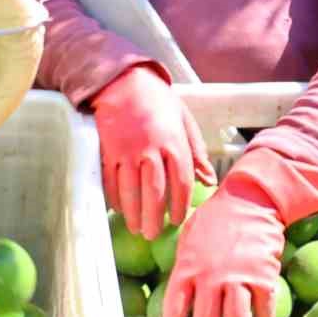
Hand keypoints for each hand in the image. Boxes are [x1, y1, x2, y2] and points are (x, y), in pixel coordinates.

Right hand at [89, 64, 214, 240]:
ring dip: (134, 213)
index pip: (180, 182)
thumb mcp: (184, 120)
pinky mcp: (108, 151)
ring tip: (137, 228)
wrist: (124, 81)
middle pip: (154, 192)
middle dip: (154, 217)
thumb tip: (209, 180)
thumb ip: (196, 152)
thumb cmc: (159, 101)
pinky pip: (111, 180)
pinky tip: (120, 209)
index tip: (177, 220)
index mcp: (174, 143)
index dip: (179, 205)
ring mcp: (127, 151)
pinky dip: (115, 198)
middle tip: (153, 234)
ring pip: (130, 190)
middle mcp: (150, 149)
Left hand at [163, 174, 291, 316]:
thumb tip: (178, 297)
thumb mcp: (189, 242)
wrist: (250, 201)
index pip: (175, 310)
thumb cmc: (215, 221)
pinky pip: (263, 310)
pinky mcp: (263, 276)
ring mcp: (238, 278)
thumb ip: (184, 270)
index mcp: (187, 269)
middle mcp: (210, 277)